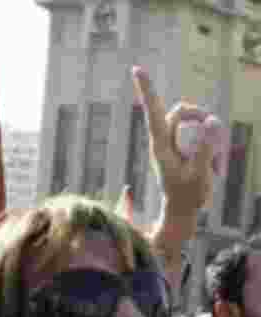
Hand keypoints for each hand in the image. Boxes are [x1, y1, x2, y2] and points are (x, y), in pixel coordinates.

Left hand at [133, 65, 222, 216]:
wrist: (182, 212)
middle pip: (182, 111)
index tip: (136, 68)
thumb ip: (205, 148)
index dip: (147, 90)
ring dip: (210, 137)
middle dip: (200, 117)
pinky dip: (212, 145)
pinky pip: (202, 132)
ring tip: (214, 166)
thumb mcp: (199, 176)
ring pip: (195, 121)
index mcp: (160, 147)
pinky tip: (214, 167)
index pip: (152, 112)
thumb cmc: (187, 198)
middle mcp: (164, 140)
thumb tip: (211, 119)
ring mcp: (173, 142)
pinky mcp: (183, 145)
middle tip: (215, 138)